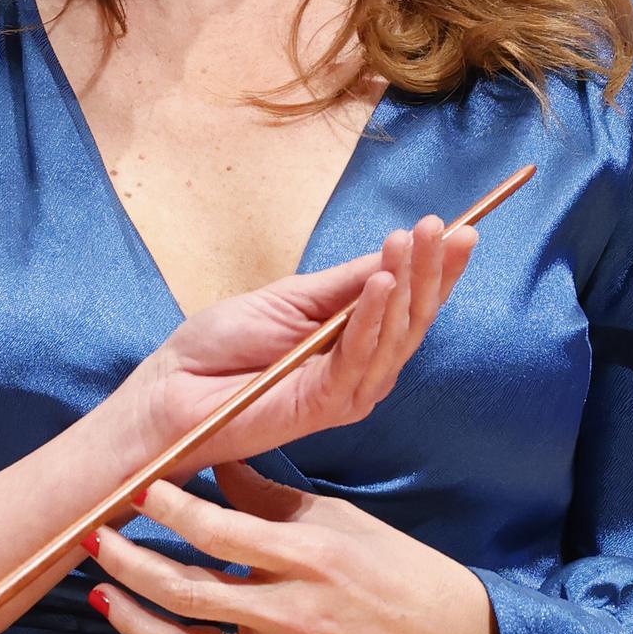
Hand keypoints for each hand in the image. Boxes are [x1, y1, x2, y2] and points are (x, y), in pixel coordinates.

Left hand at [87, 463, 499, 633]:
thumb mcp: (337, 518)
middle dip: (128, 561)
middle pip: (185, 590)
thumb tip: (211, 461)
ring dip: (132, 622)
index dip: (167, 507)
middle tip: (97, 537)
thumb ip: (269, 497)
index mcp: (308, 557)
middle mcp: (290, 613)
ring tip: (102, 595)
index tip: (139, 489)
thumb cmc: (392, 567)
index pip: (216, 529)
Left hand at [129, 217, 478, 466]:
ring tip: (411, 240)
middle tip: (444, 227)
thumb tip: (398, 251)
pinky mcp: (325, 406)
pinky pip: (358, 359)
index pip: (409, 303)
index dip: (437, 267)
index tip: (460, 228)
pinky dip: (371, 320)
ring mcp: (348, 391)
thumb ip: (345, 283)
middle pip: (413, 318)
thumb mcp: (291, 297)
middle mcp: (362, 370)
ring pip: (394, 337)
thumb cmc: (221, 346)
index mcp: (355, 343)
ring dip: (406, 285)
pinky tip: (383, 284)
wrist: (172, 389)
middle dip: (432, 269)